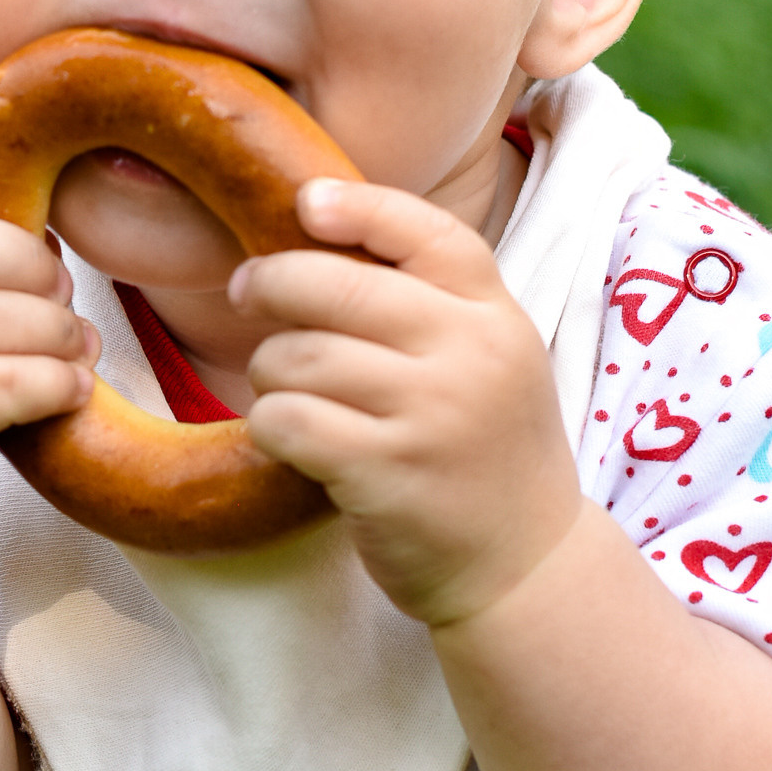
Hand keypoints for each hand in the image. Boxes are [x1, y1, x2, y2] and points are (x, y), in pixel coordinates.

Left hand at [229, 179, 580, 631]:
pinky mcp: (386, 474)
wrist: (523, 567)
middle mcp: (470, 356)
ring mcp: (430, 416)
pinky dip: (269, 423)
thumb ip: (435, 306)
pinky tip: (283, 435)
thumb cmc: (485, 454)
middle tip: (247, 292)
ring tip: (281, 387)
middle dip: (272, 283)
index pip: (429, 235)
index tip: (305, 203)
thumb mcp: (492, 362)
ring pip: (300, 355)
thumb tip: (322, 235)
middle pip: (339, 287)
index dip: (361, 209)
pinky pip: (289, 420)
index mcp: (497, 316)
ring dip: (269, 369)